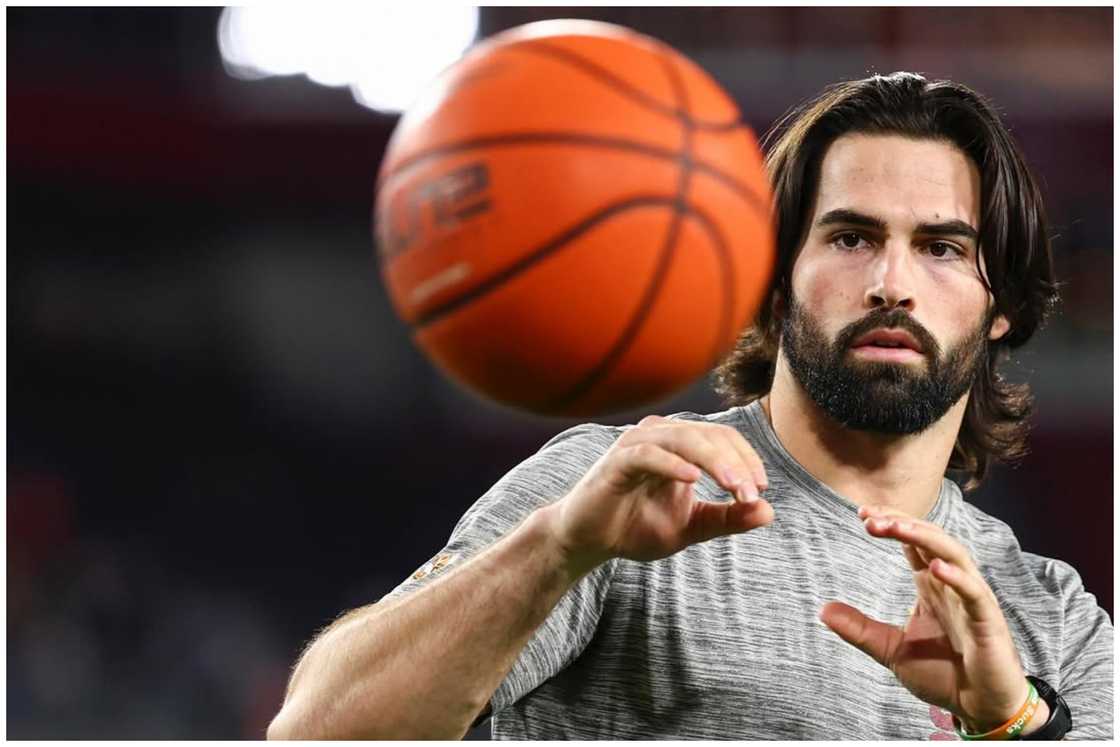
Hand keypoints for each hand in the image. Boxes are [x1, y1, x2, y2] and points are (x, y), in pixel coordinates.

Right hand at [543, 415, 772, 572]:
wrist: (589, 542)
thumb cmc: (635, 527)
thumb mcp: (691, 527)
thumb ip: (727, 518)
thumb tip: (769, 512)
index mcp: (680, 445)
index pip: (724, 438)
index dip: (747, 460)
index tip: (760, 492)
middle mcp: (660, 436)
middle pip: (709, 434)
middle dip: (736, 463)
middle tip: (752, 494)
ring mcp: (636, 445)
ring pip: (683, 438)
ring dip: (714, 461)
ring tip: (735, 487)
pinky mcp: (615, 462)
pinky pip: (648, 454)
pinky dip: (672, 464)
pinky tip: (692, 480)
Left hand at [819, 505, 1031, 733]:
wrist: (979, 708)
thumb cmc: (943, 675)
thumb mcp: (891, 650)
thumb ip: (860, 629)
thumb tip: (822, 610)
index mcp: (930, 587)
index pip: (912, 544)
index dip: (891, 524)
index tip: (862, 514)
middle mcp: (952, 585)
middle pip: (930, 539)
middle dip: (902, 523)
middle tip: (870, 516)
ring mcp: (972, 600)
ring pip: (954, 555)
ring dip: (926, 538)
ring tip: (897, 527)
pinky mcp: (988, 622)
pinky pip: (974, 593)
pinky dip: (957, 577)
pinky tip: (934, 568)